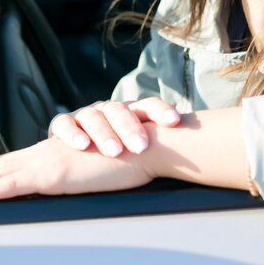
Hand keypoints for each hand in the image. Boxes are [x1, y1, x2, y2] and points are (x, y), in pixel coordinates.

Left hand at [0, 137, 152, 201]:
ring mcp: (50, 158)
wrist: (151, 143)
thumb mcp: (110, 160)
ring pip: (1, 169)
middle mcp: (53, 149)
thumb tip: (91, 170)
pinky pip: (10, 182)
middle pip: (4, 160)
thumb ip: (92, 163)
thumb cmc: (138, 154)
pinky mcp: (52, 171)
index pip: (22, 159)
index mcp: (64, 149)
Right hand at [49, 97, 179, 156]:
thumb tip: (201, 159)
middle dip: (131, 128)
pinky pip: (64, 124)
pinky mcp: (63, 124)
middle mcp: (110, 109)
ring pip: (94, 116)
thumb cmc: (118, 156)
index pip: (148, 105)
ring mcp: (86, 115)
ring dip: (104, 132)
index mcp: (132, 112)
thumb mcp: (138, 150)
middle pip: (121, 111)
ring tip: (115, 151)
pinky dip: (71, 133)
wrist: (74, 155)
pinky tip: (81, 145)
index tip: (174, 121)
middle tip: (140, 147)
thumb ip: (160, 148)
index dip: (160, 111)